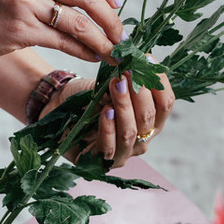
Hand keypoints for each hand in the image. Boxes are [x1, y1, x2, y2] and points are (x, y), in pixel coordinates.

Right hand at [0, 0, 123, 63]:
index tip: (115, 0)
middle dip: (110, 18)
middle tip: (121, 33)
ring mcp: (24, 3)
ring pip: (79, 23)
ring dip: (102, 40)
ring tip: (113, 50)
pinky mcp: (20, 30)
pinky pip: (63, 41)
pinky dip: (84, 51)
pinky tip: (93, 56)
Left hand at [41, 68, 175, 168]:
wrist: (57, 109)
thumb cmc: (87, 98)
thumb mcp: (110, 85)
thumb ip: (128, 79)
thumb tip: (142, 60)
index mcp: (150, 121)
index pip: (165, 104)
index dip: (159, 81)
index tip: (146, 59)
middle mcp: (141, 140)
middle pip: (149, 117)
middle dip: (140, 92)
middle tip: (128, 71)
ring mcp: (123, 154)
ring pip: (130, 132)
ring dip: (124, 106)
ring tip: (116, 84)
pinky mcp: (100, 163)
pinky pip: (108, 147)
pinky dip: (108, 128)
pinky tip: (105, 111)